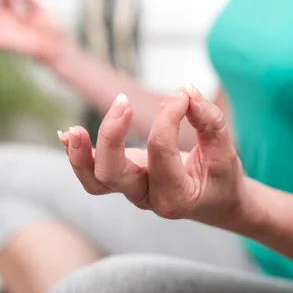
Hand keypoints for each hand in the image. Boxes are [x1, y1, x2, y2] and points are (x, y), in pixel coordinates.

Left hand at [57, 85, 247, 226]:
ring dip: (80, 156)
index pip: (159, 153)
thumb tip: (184, 90)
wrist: (216, 202)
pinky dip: (78, 156)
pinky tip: (67, 134)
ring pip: (95, 182)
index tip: (183, 95)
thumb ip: (209, 120)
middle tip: (124, 101)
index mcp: (177, 197)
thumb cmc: (222, 176)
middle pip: (113, 174)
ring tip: (73, 130)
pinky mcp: (123, 181)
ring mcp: (132, 192)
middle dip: (110, 137)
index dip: (168, 117)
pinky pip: (93, 176)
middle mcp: (148, 199)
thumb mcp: (225, 150)